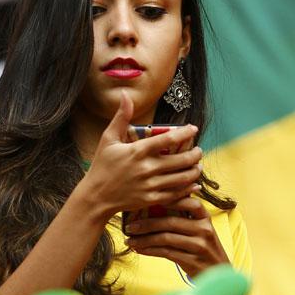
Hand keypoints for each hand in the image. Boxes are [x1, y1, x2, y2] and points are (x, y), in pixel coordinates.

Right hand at [79, 92, 202, 217]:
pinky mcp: (151, 199)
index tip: (194, 128)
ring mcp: (149, 185)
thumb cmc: (102, 166)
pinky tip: (193, 184)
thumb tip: (126, 94)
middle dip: (195, 154)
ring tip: (197, 165)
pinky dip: (187, 189)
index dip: (185, 132)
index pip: (169, 139)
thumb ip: (121, 116)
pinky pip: (175, 194)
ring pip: (182, 178)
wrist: (95, 196)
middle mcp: (146, 168)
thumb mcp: (108, 138)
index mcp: (138, 151)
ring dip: (194, 171)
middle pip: (181, 160)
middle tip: (198, 150)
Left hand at [124, 196, 229, 277]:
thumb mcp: (201, 232)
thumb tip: (155, 209)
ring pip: (165, 238)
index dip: (172, 199)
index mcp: (206, 219)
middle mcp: (204, 230)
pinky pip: (166, 253)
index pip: (191, 202)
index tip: (151, 199)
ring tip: (130, 241)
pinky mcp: (192, 261)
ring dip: (144, 239)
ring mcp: (199, 245)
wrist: (219, 275)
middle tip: (129, 226)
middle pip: (171, 222)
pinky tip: (139, 249)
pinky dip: (150, 250)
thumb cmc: (204, 250)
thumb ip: (185, 220)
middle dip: (147, 223)